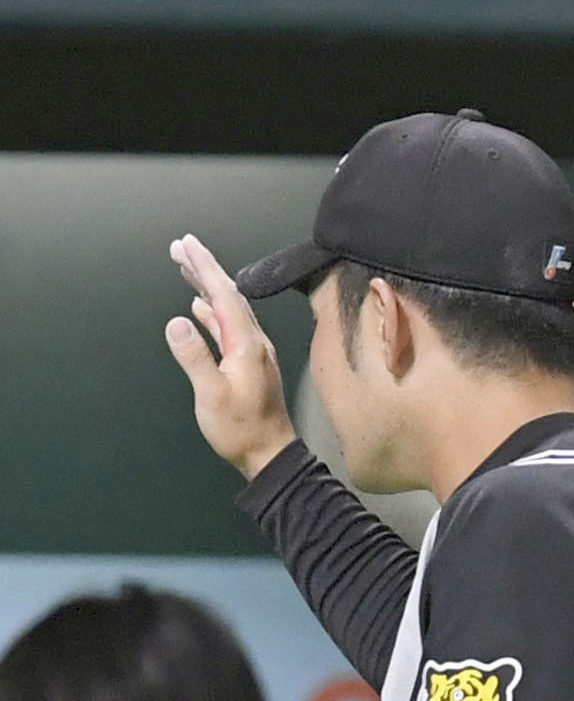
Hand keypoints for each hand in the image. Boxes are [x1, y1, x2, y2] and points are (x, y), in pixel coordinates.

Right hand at [166, 233, 296, 479]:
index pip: (224, 295)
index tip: (187, 244)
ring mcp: (254, 353)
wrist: (270, 455)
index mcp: (247, 345)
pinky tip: (199, 307)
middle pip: (228, 295)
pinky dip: (212, 311)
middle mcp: (254, 343)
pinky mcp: (250, 364)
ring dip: (207, 286)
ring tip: (185, 268)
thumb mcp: (211, 396)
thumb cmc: (240, 430)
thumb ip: (194, 358)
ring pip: (228, 309)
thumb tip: (177, 322)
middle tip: (180, 246)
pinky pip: (229, 327)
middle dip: (204, 268)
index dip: (205, 267)